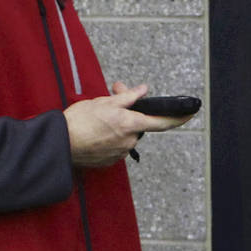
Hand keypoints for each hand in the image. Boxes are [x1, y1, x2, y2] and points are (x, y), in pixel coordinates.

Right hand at [63, 82, 195, 166]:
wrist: (59, 144)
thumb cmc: (79, 121)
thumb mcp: (104, 102)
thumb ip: (128, 97)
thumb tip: (143, 90)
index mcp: (130, 124)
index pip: (162, 122)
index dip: (179, 117)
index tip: (190, 113)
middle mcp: (129, 141)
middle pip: (138, 125)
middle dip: (130, 114)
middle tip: (114, 99)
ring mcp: (119, 153)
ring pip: (126, 135)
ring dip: (118, 125)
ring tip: (98, 118)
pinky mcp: (109, 161)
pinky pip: (116, 145)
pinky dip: (109, 137)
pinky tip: (95, 132)